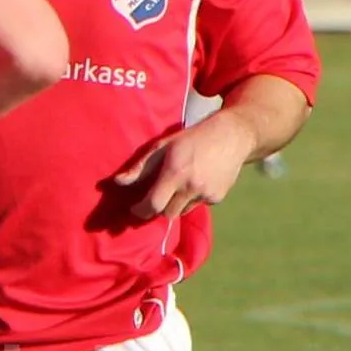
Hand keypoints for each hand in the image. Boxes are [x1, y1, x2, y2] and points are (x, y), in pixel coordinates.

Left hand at [110, 112, 256, 221]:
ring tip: (176, 186)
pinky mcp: (218, 197)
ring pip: (182, 211)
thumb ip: (140, 168)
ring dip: (175, 204)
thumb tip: (118, 182)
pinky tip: (195, 182)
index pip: (153, 205)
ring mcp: (207, 194)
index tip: (134, 209)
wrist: (232, 136)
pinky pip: (198, 205)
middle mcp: (192, 187)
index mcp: (175, 174)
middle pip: (167, 213)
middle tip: (152, 199)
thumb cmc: (192, 139)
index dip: (140, 211)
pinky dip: (192, 199)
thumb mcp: (162, 147)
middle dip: (157, 209)